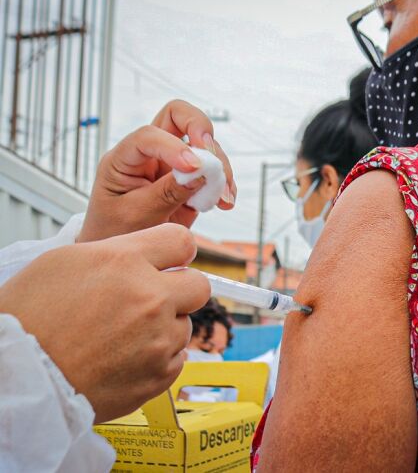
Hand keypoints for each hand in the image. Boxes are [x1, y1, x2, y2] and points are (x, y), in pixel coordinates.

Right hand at [0, 224, 210, 422]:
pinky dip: (157, 359)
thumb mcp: (63, 262)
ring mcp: (159, 339)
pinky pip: (177, 359)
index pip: (182, 241)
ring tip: (121, 336)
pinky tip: (124, 359)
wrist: (17, 377)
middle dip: (180, 290)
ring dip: (164, 328)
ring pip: (185, 325)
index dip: (175, 251)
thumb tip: (151, 254)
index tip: (168, 261)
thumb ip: (119, 252)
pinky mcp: (160, 375)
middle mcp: (150, 298)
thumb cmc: (28, 319)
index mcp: (125, 262)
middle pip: (199, 285)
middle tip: (152, 300)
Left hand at [78, 100, 235, 242]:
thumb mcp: (136, 215)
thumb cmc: (116, 231)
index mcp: (124, 158)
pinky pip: (213, 169)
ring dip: (219, 165)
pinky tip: (225, 202)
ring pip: (204, 143)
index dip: (174, 147)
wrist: (124, 255)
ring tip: (224, 196)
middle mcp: (149, 153)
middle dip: (202, 130)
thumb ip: (166, 193)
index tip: (194, 168)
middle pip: (178, 116)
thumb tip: (200, 173)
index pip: (149, 135)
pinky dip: (224, 182)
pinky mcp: (190, 179)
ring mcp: (171, 163)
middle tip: (212, 157)